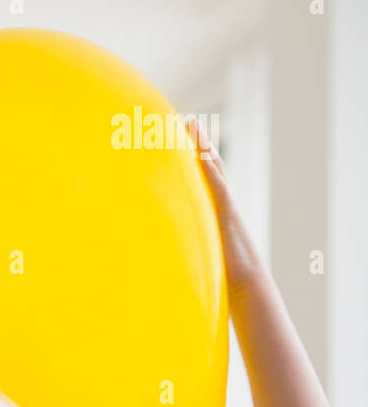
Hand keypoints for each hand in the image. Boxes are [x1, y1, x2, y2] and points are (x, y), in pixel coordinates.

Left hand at [187, 119, 266, 298]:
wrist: (247, 287)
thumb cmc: (221, 275)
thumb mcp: (196, 254)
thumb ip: (181, 245)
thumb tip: (159, 247)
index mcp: (210, 211)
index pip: (199, 178)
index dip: (189, 158)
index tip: (177, 138)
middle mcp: (219, 205)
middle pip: (208, 167)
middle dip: (196, 143)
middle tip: (185, 118)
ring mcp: (225, 208)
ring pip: (213, 171)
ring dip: (202, 147)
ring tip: (192, 124)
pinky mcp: (228, 216)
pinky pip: (218, 188)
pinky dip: (209, 170)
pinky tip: (200, 153)